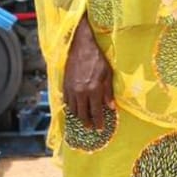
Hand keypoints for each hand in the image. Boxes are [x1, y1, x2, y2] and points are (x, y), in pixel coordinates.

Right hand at [63, 14, 112, 129]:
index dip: (99, 121)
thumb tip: (111, 107)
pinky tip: (74, 110)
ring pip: (74, 110)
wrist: (81, 47)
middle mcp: (81, 92)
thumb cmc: (97, 59)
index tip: (100, 129)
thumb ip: (108, 92)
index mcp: (93, 89)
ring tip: (84, 122)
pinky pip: (67, 102)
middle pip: (83, 114)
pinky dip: (70, 108)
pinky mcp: (65, 86)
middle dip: (88, 123)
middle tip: (92, 128)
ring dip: (79, 118)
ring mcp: (71, 90)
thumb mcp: (108, 74)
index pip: (96, 111)